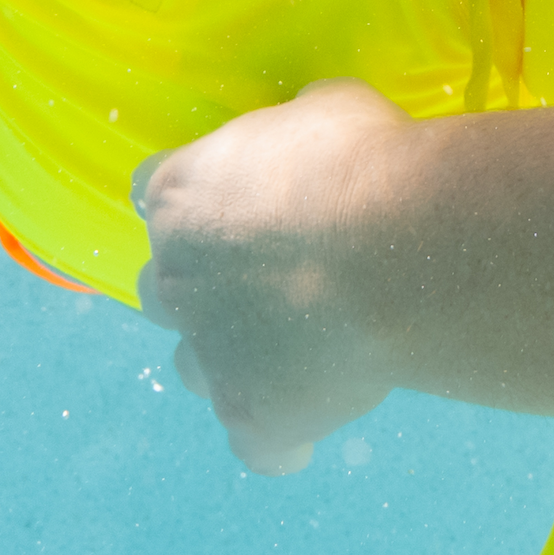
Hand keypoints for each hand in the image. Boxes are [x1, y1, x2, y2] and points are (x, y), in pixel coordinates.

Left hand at [134, 79, 408, 475]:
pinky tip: (314, 421)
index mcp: (180, 196)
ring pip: (192, 367)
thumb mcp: (329, 109)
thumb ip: (297, 132)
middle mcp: (176, 277)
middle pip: (160, 290)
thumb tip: (309, 136)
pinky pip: (256, 445)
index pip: (152, 196)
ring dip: (230, 359)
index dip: (196, 206)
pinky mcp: (252, 418)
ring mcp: (209, 353)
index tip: (236, 208)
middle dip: (203, 288)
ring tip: (293, 352)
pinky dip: (280, 434)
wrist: (401, 252)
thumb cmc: (364, 163)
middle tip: (271, 281)